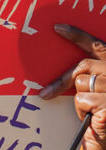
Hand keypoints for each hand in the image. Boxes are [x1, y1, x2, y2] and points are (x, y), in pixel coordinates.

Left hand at [40, 24, 105, 149]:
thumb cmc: (105, 122)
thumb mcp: (99, 94)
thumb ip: (92, 77)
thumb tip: (70, 71)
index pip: (98, 47)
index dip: (78, 36)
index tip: (57, 27)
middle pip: (83, 66)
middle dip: (66, 81)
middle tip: (48, 93)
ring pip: (81, 84)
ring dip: (80, 102)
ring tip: (93, 114)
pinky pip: (82, 99)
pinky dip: (82, 111)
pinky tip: (95, 120)